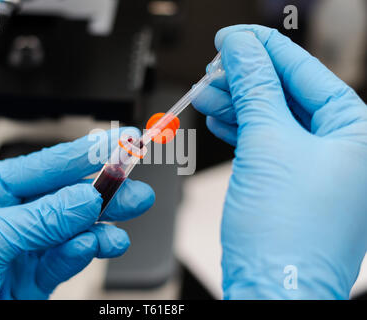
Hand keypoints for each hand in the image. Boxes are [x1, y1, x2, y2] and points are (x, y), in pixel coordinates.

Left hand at [0, 128, 154, 298]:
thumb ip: (41, 218)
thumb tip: (85, 198)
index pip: (48, 165)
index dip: (86, 153)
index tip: (117, 144)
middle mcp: (16, 214)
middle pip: (70, 196)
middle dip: (104, 194)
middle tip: (134, 191)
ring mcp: (31, 245)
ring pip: (76, 229)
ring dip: (100, 230)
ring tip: (117, 236)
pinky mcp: (40, 275)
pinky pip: (68, 258)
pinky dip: (83, 254)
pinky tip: (89, 249)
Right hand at [193, 25, 366, 298]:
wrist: (270, 292)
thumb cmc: (285, 233)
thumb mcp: (268, 143)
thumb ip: (254, 88)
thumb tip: (240, 49)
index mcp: (359, 134)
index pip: (307, 73)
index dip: (264, 50)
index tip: (233, 37)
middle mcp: (346, 151)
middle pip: (288, 95)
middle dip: (246, 79)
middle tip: (214, 66)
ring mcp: (319, 170)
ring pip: (273, 120)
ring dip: (238, 104)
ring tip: (207, 93)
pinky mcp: (293, 185)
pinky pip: (267, 145)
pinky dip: (241, 130)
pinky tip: (220, 119)